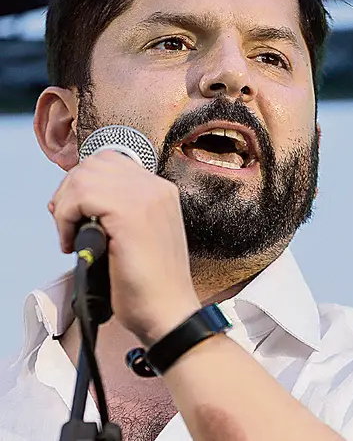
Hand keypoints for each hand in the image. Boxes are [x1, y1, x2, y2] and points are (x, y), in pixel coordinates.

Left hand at [49, 150, 200, 345]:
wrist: (168, 311)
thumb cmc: (152, 285)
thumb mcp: (139, 235)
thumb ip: (120, 210)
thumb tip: (82, 201)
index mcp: (161, 192)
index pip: (111, 161)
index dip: (84, 184)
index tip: (76, 214)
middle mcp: (156, 188)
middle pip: (95, 163)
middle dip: (70, 192)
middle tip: (68, 224)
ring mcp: (146, 197)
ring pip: (85, 175)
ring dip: (66, 205)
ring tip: (71, 234)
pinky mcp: (130, 214)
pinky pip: (81, 196)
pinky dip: (66, 218)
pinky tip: (73, 242)